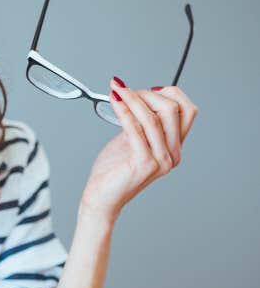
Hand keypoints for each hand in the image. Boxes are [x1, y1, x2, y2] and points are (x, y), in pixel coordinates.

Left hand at [79, 79, 197, 224]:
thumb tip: (140, 95)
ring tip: (117, 91)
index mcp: (174, 147)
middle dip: (148, 94)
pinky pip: (136, 129)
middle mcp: (172, 154)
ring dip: (133, 99)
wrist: (101, 198)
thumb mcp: (132, 140)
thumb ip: (141, 122)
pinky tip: (115, 102)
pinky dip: (124, 111)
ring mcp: (161, 160)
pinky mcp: (144, 163)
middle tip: (125, 90)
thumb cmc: (113, 171)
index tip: (144, 89)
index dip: (168, 94)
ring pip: (154, 117)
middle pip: (173, 109)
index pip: (187, 110)